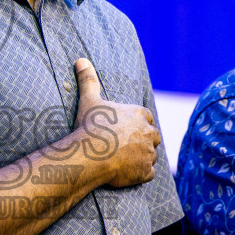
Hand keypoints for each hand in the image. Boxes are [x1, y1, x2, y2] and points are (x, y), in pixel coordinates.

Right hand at [73, 57, 160, 187]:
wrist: (90, 153)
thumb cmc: (91, 126)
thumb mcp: (89, 100)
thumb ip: (88, 80)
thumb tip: (81, 59)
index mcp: (139, 114)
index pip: (147, 118)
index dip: (137, 125)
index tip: (125, 131)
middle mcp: (149, 132)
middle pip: (153, 137)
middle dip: (143, 141)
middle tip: (124, 147)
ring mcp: (149, 153)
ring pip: (151, 156)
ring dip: (142, 159)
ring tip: (124, 161)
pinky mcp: (146, 171)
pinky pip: (148, 174)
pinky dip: (140, 174)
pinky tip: (127, 173)